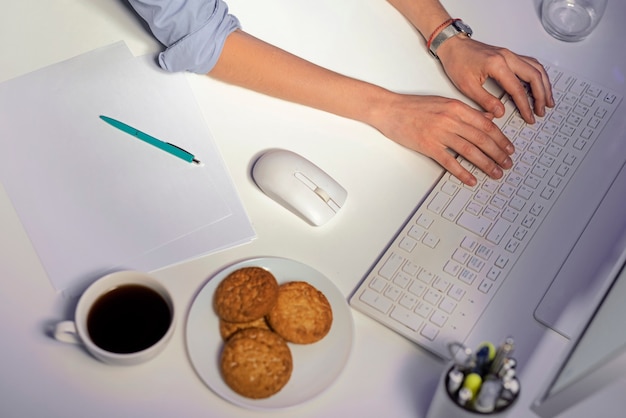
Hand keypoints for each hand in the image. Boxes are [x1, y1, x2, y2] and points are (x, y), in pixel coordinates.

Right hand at [371, 93, 513, 185]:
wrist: (389, 109)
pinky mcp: (428, 145)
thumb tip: (487, 118)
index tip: (509, 148)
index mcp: (456, 107)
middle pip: (482, 138)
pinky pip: (449, 161)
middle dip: (498, 153)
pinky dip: (462, 172)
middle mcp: (450, 119)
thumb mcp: (443, 102)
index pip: (486, 124)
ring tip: (495, 172)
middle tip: (507, 163)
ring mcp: (439, 133)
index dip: (501, 138)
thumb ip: (466, 111)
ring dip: (486, 163)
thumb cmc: (413, 106)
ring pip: (470, 150)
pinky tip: (471, 179)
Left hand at [437, 36, 553, 123]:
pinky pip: (531, 63)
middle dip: (541, 96)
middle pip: (534, 76)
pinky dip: (538, 75)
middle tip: (542, 111)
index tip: (530, 117)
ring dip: (545, 84)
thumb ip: (485, 101)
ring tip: (548, 100)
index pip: (518, 89)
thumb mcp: (467, 86)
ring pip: (536, 68)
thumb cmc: (457, 62)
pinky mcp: (508, 54)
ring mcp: (510, 54)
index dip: (526, 106)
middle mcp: (507, 57)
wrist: (453, 45)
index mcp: (497, 65)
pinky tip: (540, 84)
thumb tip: (500, 113)